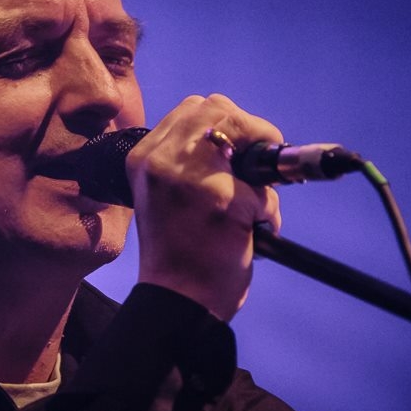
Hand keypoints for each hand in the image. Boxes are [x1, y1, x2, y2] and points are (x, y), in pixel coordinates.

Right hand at [126, 94, 282, 320]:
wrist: (177, 304)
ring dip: (259, 167)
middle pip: (218, 107)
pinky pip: (263, 189)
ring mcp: (189, 178)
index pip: (193, 108)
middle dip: (251, 128)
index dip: (228, 121)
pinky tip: (252, 233)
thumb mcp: (168, 195)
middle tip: (261, 166)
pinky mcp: (220, 201)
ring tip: (254, 207)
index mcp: (144, 157)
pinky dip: (267, 211)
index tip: (244, 148)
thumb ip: (192, 162)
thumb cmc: (180, 254)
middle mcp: (160, 160)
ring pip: (243, 131)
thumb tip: (246, 140)